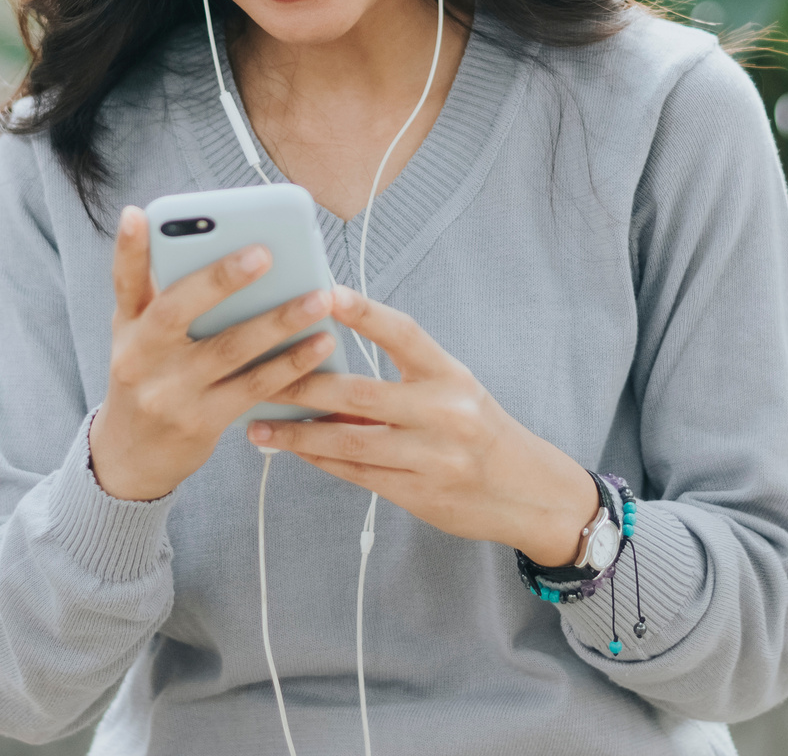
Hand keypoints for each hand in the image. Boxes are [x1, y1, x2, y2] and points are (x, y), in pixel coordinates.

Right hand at [87, 206, 341, 501]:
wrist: (129, 458)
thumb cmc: (149, 378)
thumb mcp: (139, 337)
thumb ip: (166, 297)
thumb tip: (217, 249)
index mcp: (126, 327)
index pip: (123, 282)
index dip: (127, 249)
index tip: (137, 214)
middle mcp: (139, 358)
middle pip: (176, 312)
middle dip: (220, 280)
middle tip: (265, 252)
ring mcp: (169, 393)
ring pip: (228, 350)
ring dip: (278, 322)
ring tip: (319, 297)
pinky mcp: (200, 422)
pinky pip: (253, 388)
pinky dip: (290, 365)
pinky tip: (321, 344)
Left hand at [246, 286, 597, 563]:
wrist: (529, 494)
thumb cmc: (480, 431)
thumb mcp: (453, 392)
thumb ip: (401, 379)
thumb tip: (327, 362)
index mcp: (451, 377)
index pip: (404, 334)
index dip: (364, 312)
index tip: (324, 292)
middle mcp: (445, 414)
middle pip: (360, 394)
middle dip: (303, 384)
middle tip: (258, 372)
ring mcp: (432, 458)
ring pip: (349, 442)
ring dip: (297, 432)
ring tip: (258, 423)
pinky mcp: (419, 495)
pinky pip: (356, 474)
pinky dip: (318, 459)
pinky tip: (291, 449)